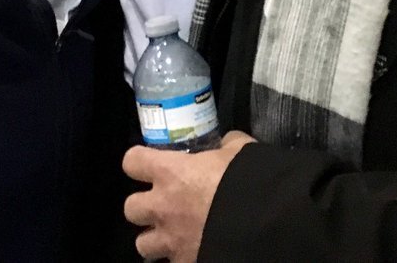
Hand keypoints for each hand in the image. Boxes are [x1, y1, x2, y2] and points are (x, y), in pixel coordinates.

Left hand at [123, 132, 254, 262]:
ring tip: (174, 235)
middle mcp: (162, 207)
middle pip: (130, 208)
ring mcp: (171, 240)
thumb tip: (226, 145)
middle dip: (145, 207)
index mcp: (171, 173)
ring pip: (143, 244)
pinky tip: (196, 250)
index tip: (152, 163)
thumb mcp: (239, 150)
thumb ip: (226, 146)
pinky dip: (182, 257)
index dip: (140, 162)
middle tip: (165, 203)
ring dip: (156, 239)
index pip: (132, 162)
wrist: (265, 223)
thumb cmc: (247, 180)